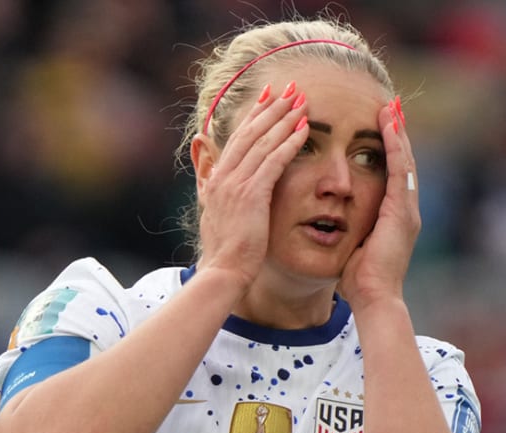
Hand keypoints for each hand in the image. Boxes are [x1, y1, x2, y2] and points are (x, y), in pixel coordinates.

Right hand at [196, 81, 308, 289]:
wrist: (223, 271)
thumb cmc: (225, 248)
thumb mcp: (211, 208)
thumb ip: (207, 178)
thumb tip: (201, 151)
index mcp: (215, 178)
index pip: (237, 138)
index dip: (254, 115)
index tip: (269, 96)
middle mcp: (223, 175)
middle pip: (250, 132)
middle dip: (271, 108)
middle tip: (290, 88)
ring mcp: (236, 184)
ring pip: (262, 142)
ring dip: (284, 119)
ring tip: (302, 101)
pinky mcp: (251, 195)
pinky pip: (273, 161)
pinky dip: (289, 143)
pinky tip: (304, 130)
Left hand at [339, 98, 419, 310]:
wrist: (374, 297)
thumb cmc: (359, 280)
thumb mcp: (353, 246)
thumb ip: (349, 230)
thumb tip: (331, 222)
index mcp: (395, 217)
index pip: (393, 175)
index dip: (389, 150)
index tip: (380, 127)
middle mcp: (406, 209)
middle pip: (403, 162)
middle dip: (397, 135)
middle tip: (390, 107)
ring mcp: (408, 209)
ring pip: (405, 160)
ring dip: (397, 133)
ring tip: (390, 108)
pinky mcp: (402, 210)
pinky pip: (400, 169)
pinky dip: (395, 145)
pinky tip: (389, 125)